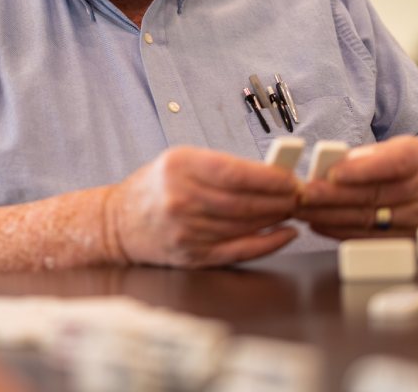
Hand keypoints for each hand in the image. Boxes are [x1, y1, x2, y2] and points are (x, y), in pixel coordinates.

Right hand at [105, 146, 299, 267]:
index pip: (235, 173)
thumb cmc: (155, 188)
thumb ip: (220, 166)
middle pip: (245, 202)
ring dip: (276, 218)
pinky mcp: (193, 255)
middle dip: (280, 199)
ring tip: (292, 210)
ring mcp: (186, 231)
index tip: (290, 178)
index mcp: (179, 168)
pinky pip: (239, 250)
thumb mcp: (179, 161)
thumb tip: (271, 175)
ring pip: (245, 225)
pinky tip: (284, 234)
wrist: (118, 224)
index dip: (270, 178)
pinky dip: (267, 243)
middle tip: (300, 195)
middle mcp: (181, 199)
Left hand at [295, 135, 417, 239]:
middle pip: (374, 195)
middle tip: (304, 194)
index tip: (333, 173)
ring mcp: (417, 219)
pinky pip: (367, 237)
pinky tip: (317, 222)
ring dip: (329, 215)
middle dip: (333, 195)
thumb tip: (334, 165)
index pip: (393, 164)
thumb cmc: (401, 166)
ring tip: (303, 209)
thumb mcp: (389, 148)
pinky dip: (338, 230)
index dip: (362, 170)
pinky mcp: (405, 240)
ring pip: (367, 218)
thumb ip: (363, 155)